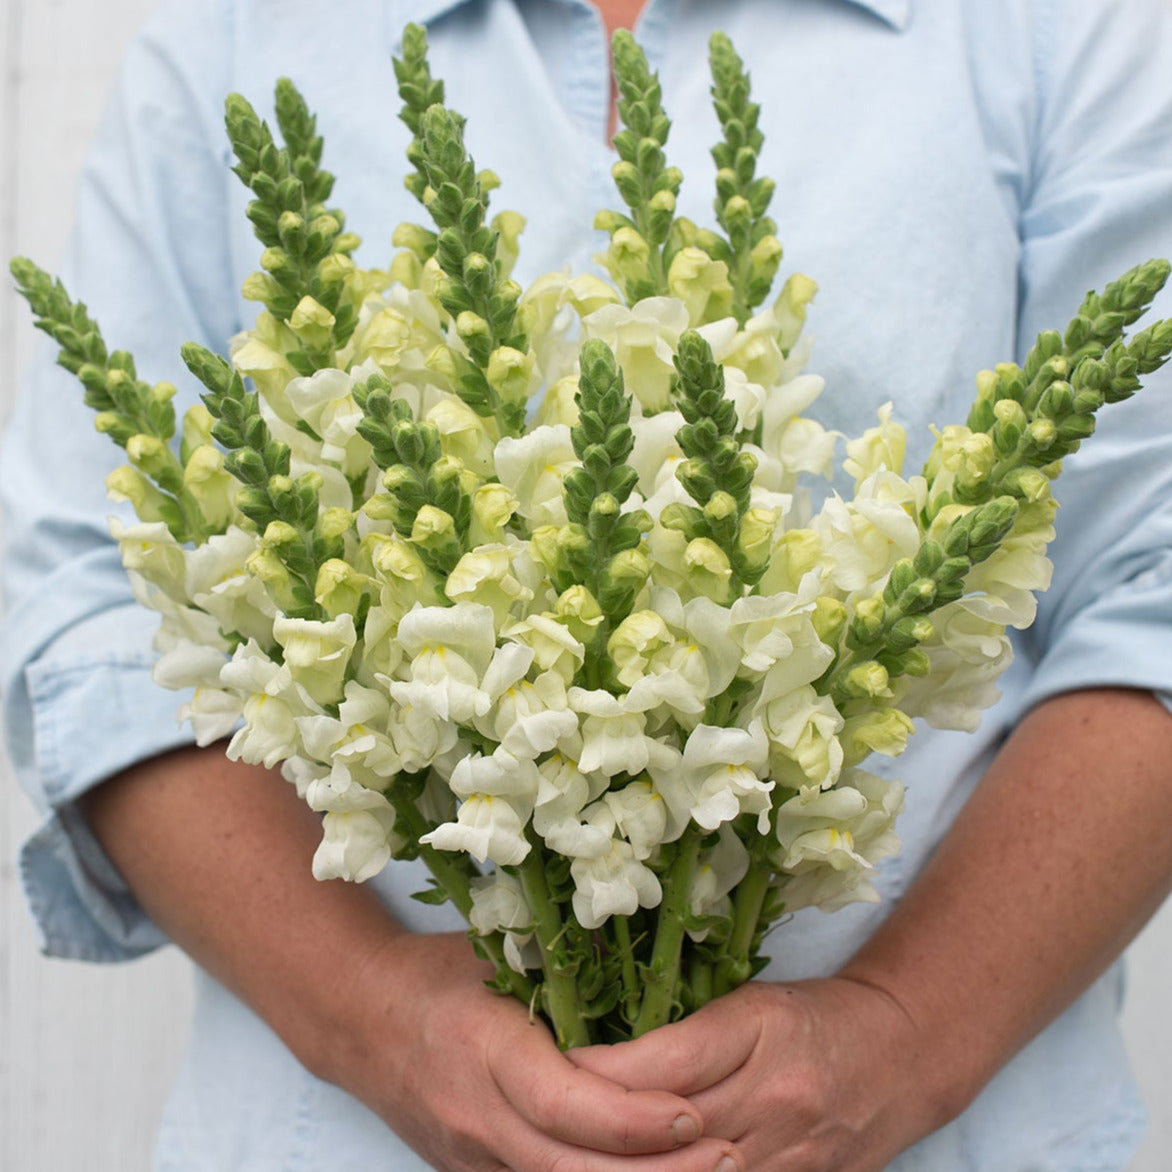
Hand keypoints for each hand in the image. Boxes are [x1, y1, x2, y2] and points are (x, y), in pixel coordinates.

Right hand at [329, 931, 744, 1171]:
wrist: (357, 1017)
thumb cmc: (436, 973)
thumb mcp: (499, 951)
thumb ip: (569, 966)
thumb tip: (659, 958)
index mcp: (484, 1049)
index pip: (566, 1104)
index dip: (634, 1119)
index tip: (695, 1113)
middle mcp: (477, 1116)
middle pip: (573, 1168)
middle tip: (731, 1158)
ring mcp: (473, 1156)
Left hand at [568, 977, 937, 1171]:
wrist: (902, 1054)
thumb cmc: (814, 1014)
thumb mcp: (750, 1003)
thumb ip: (683, 1034)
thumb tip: (597, 1063)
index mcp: (758, 1030)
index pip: (661, 1063)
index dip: (596, 1074)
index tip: (548, 1070)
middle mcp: (774, 1098)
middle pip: (667, 1131)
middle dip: (599, 1135)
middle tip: (543, 1126)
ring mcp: (789, 1155)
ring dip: (630, 1168)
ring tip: (577, 1156)